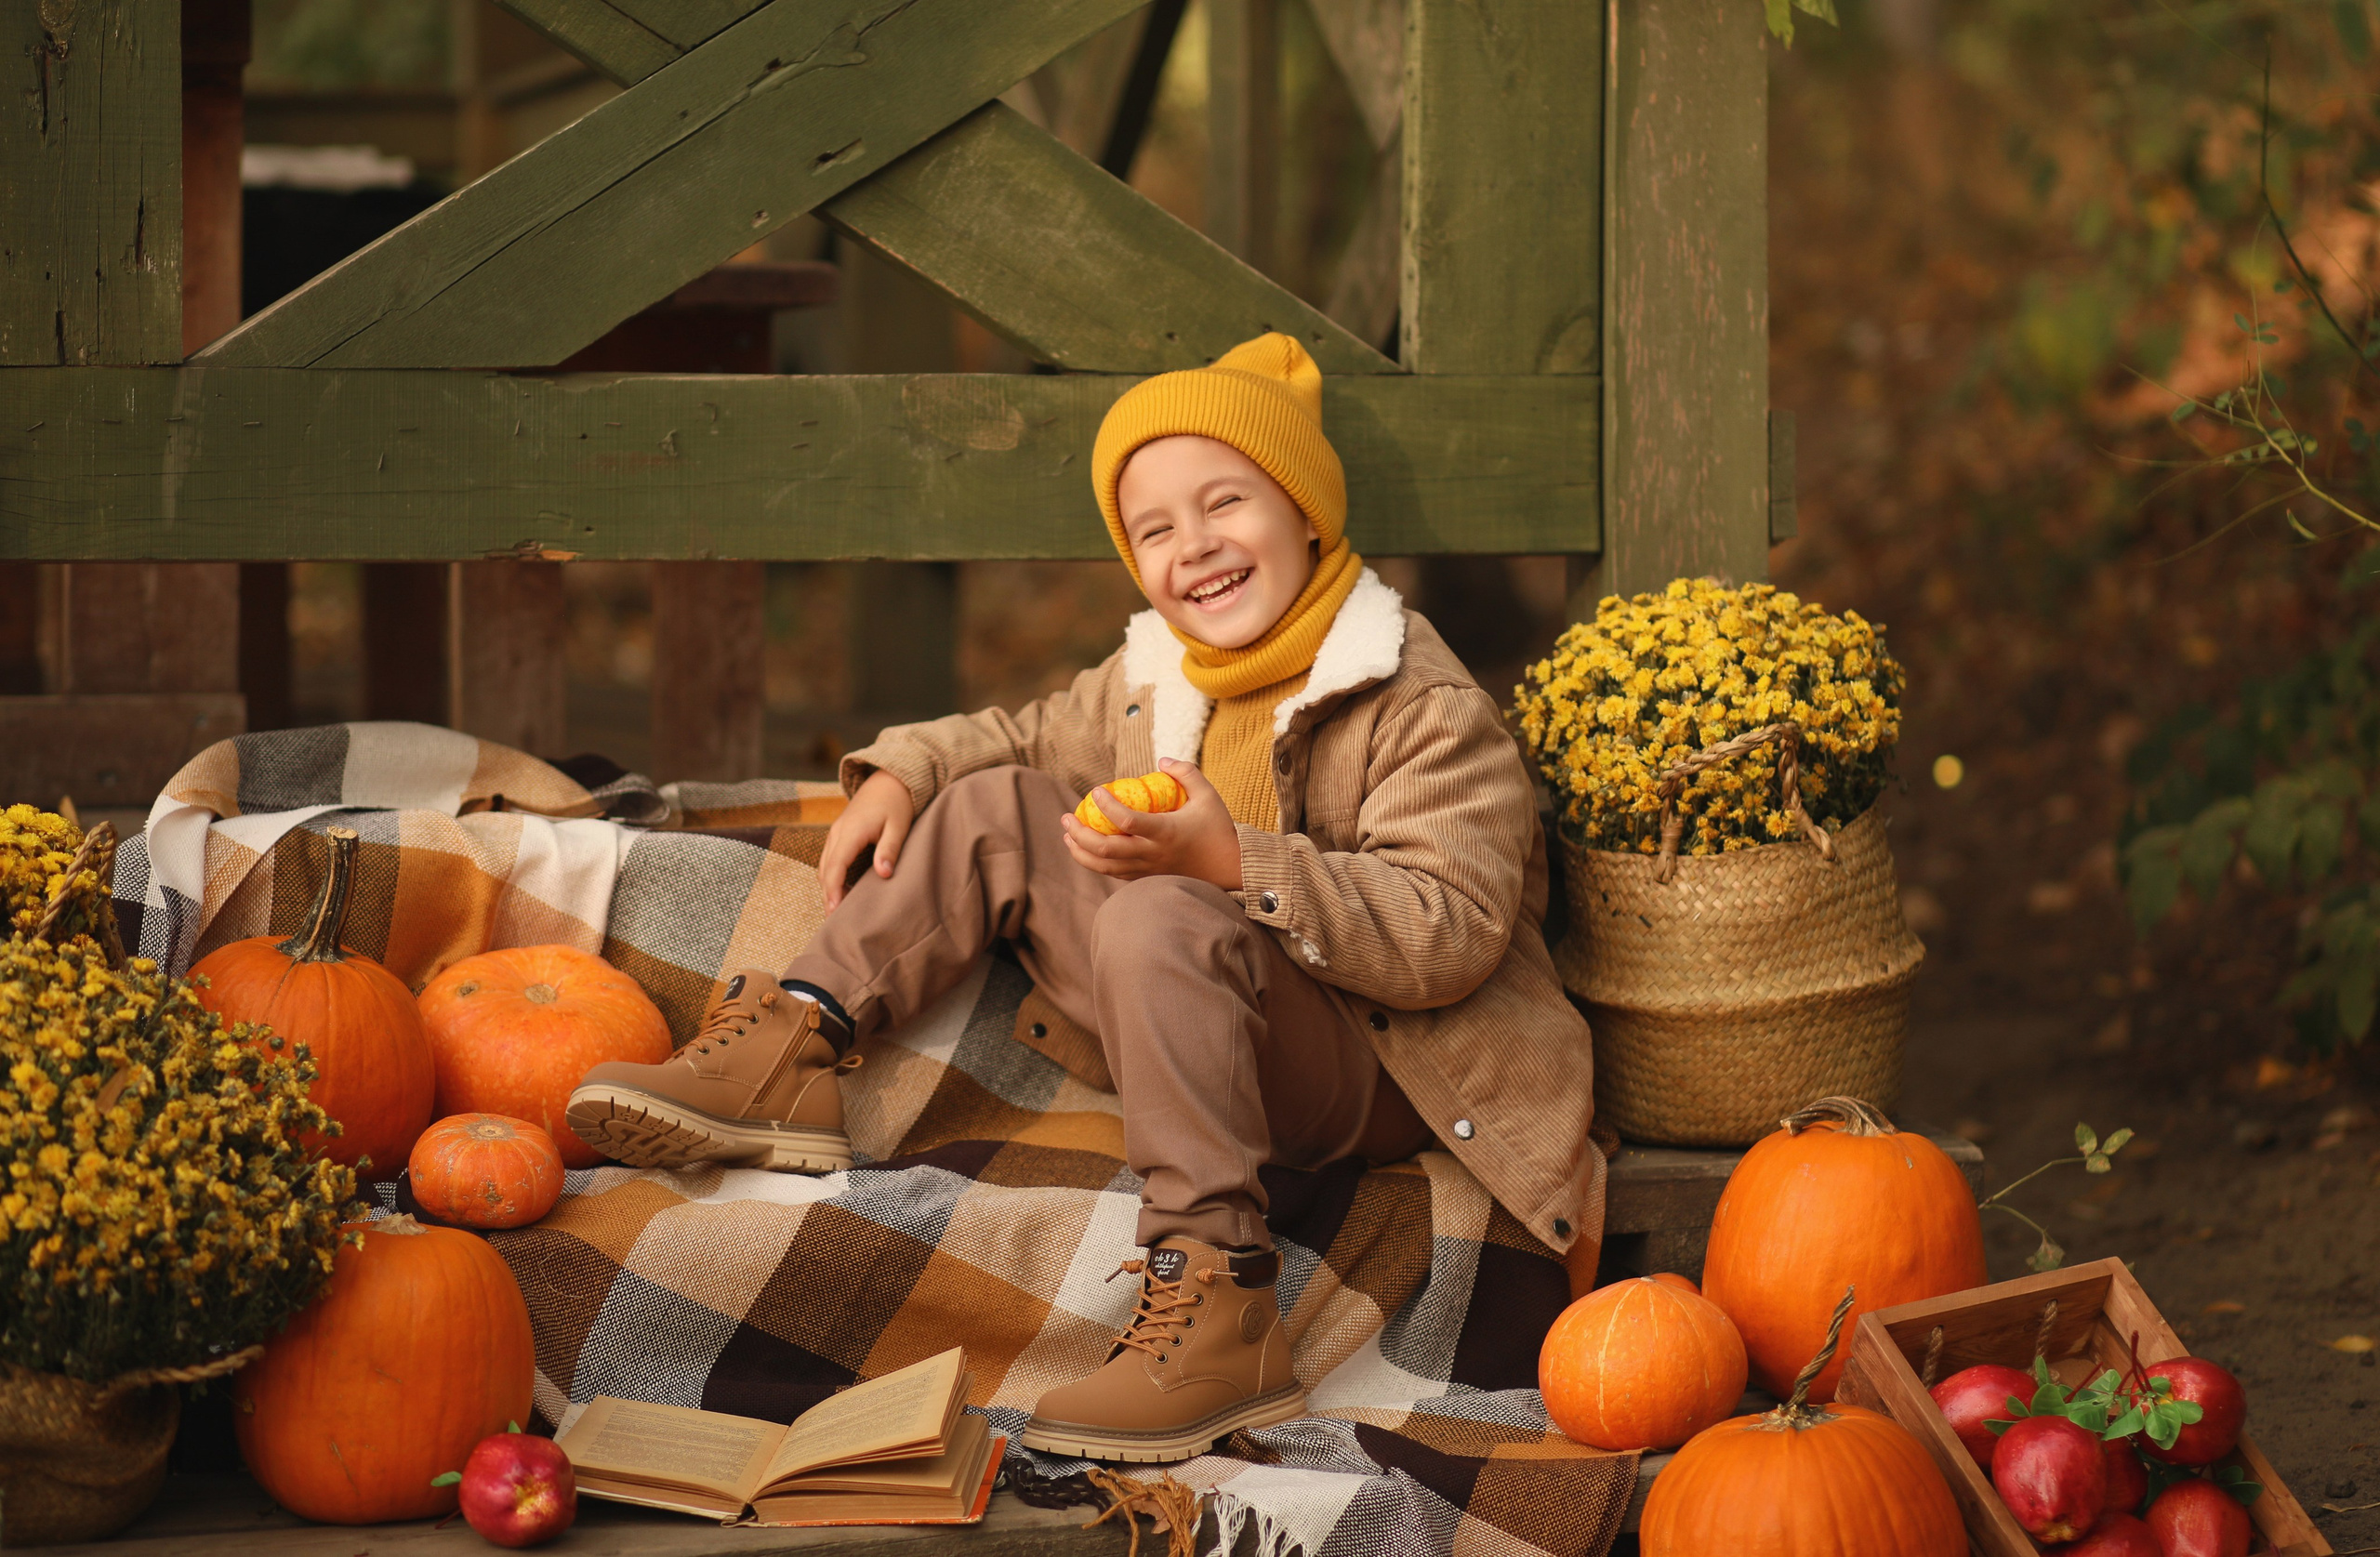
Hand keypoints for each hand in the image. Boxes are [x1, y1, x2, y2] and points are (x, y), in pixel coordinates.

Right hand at [819, 770, 914, 911]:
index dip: (833, 890)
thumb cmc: (897, 803)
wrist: (889, 779)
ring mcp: (836, 832)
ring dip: (828, 887)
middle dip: (827, 895)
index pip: (835, 866)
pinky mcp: (840, 833)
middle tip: (833, 920)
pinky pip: (830, 859)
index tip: (834, 911)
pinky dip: (831, 876)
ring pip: (824, 865)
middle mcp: (838, 832)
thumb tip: (884, 873)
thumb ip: (889, 849)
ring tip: (836, 910)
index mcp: (850, 831)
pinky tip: (842, 890)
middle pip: (825, 869)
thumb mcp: (898, 825)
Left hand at [1060, 760, 1242, 889]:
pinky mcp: (1146, 878)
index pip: (1128, 821)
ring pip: (1105, 866)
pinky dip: (1095, 862)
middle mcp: (1152, 853)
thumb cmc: (1218, 829)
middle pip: (1106, 848)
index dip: (1107, 806)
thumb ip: (1186, 773)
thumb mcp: (1208, 795)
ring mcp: (1147, 869)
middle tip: (1068, 815)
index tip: (1096, 790)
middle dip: (1080, 833)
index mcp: (1166, 832)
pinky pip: (1114, 873)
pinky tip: (1085, 848)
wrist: (1228, 870)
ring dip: (1080, 851)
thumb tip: (1160, 761)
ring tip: (1067, 833)